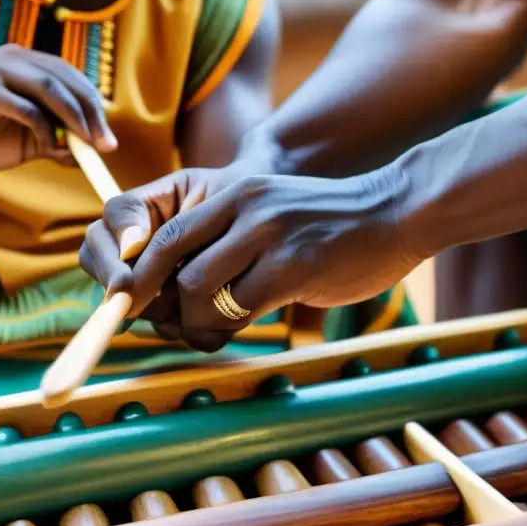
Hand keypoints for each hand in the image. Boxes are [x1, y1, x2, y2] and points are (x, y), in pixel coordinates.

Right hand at [0, 45, 116, 169]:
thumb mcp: (24, 142)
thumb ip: (53, 143)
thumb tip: (88, 154)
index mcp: (27, 64)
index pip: (73, 80)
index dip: (95, 107)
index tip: (108, 139)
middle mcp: (16, 59)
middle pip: (67, 81)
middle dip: (92, 114)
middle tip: (105, 145)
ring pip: (51, 88)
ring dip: (75, 119)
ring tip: (87, 144)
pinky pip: (25, 106)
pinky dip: (43, 127)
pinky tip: (47, 145)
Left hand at [81, 165, 422, 351]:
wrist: (397, 211)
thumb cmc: (330, 226)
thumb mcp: (271, 215)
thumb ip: (227, 240)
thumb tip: (176, 290)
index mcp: (233, 194)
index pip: (164, 231)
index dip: (137, 271)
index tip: (130, 302)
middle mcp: (244, 207)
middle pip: (168, 257)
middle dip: (149, 297)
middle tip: (155, 325)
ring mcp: (269, 234)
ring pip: (198, 288)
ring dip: (192, 322)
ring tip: (207, 331)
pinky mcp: (293, 267)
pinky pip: (237, 308)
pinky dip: (226, 328)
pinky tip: (236, 331)